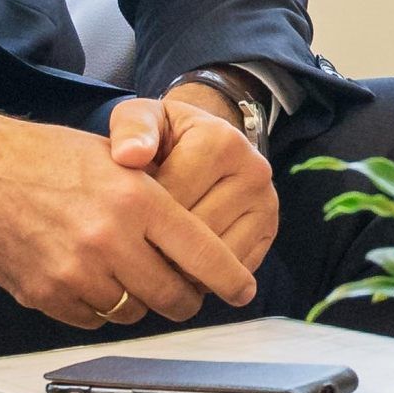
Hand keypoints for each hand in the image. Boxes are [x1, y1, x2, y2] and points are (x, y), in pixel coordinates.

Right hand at [0, 101, 260, 328]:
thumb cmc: (53, 160)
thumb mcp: (118, 161)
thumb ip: (161, 204)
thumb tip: (203, 253)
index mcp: (137, 199)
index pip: (203, 254)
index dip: (230, 279)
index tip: (243, 290)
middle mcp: (110, 238)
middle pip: (174, 296)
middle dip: (186, 298)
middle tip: (184, 291)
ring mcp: (76, 271)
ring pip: (135, 312)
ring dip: (139, 301)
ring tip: (126, 273)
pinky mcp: (46, 295)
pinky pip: (95, 320)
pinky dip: (100, 307)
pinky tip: (90, 278)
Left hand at [107, 85, 281, 279]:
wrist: (205, 143)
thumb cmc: (164, 135)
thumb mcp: (142, 117)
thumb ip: (131, 129)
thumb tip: (129, 156)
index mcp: (221, 142)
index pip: (172, 201)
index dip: (139, 218)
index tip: (123, 216)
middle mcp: (254, 170)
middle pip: (196, 232)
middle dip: (160, 245)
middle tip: (134, 244)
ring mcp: (267, 202)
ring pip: (217, 257)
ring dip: (181, 266)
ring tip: (157, 254)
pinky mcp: (270, 229)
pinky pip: (234, 269)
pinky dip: (206, 275)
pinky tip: (183, 262)